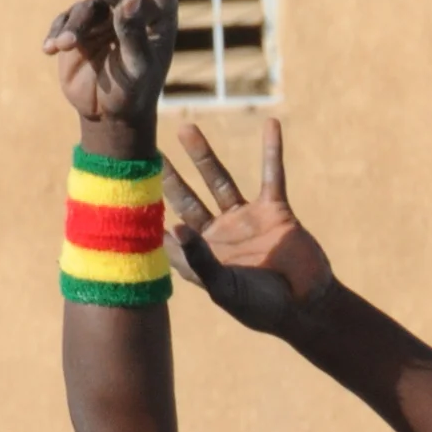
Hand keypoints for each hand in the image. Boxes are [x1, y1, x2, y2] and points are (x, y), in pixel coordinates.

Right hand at [43, 0, 178, 141]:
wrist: (107, 115)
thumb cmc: (133, 93)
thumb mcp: (137, 68)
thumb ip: (134, 34)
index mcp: (157, 19)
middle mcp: (131, 12)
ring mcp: (104, 18)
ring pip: (85, 7)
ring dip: (74, 25)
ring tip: (65, 46)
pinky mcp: (79, 29)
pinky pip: (64, 22)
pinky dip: (58, 33)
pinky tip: (50, 49)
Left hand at [164, 120, 333, 336]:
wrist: (309, 307)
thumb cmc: (262, 307)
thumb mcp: (226, 288)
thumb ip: (200, 259)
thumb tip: (172, 226)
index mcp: (201, 257)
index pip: (166, 231)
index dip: (146, 213)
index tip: (123, 189)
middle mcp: (219, 235)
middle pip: (185, 198)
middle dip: (166, 176)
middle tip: (145, 149)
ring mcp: (246, 220)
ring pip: (219, 180)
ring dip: (203, 155)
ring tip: (185, 128)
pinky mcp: (274, 211)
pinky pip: (273, 176)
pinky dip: (272, 151)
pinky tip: (271, 125)